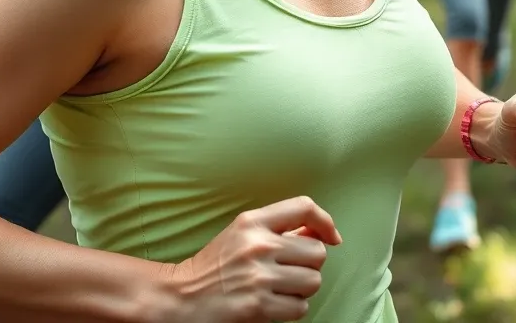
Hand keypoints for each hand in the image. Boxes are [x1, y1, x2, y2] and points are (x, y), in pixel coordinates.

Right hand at [167, 196, 341, 321]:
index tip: (332, 237)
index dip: (325, 221)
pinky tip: (275, 303)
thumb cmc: (216, 263)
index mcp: (253, 221)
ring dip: (303, 288)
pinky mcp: (258, 306)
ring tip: (283, 287)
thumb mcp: (242, 233)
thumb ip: (278, 228)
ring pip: (313, 281)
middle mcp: (258, 245)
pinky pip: (300, 308)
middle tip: (292, 269)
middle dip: (310, 264)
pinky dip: (293, 308)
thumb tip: (320, 231)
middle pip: (317, 251)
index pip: (304, 208)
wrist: (183, 296)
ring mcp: (259, 276)